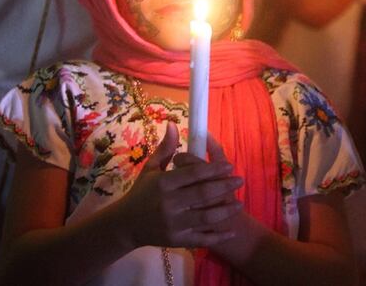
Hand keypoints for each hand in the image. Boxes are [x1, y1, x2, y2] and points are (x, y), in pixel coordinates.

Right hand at [118, 123, 242, 248]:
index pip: (193, 174)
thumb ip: (166, 148)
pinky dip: (218, 237)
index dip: (213, 169)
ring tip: (239, 203)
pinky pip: (201, 239)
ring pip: (205, 217)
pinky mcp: (176, 240)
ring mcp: (173, 224)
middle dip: (224, 187)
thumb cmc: (141, 193)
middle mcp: (168, 203)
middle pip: (202, 194)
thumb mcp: (150, 169)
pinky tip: (232, 232)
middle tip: (240, 180)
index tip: (229, 166)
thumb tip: (174, 124)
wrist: (125, 225)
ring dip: (225, 211)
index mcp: (163, 184)